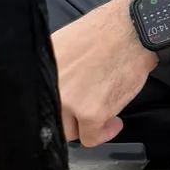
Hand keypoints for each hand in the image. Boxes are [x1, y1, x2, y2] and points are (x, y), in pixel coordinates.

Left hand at [51, 0, 155, 147]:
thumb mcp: (65, 45)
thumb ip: (57, 71)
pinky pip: (90, 138)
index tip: (67, 110)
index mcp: (42, 69)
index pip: (38, 101)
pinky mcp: (90, 114)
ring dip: (86, 127)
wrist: (131, 31)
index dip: (55, 108)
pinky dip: (103, 134)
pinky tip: (114, 123)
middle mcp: (51, 88)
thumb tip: (60, 89)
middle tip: (86, 114)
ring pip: (70, 131)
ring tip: (103, 118)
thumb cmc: (105, 32)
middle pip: (53, 119)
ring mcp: (69, 102)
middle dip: (71, 119)